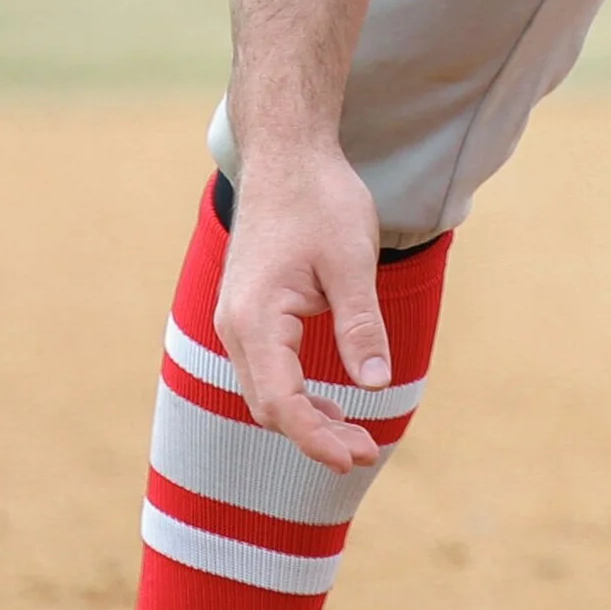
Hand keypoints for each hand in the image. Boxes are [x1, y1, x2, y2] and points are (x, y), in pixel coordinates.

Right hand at [214, 138, 394, 471]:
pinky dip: (296, 394)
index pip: (281, 401)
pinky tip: (331, 404)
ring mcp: (236, 320)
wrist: (287, 154)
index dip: (317, 437)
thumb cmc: (320, 200)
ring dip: (306, 419)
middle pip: (269, 406)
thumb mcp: (351, 261)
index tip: (358, 456)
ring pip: (265, 392)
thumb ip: (361, 325)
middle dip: (316, 436)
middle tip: (368, 451)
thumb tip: (375, 386)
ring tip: (356, 438)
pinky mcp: (248, 314)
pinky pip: (267, 370)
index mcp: (256, 317)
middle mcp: (235, 326)